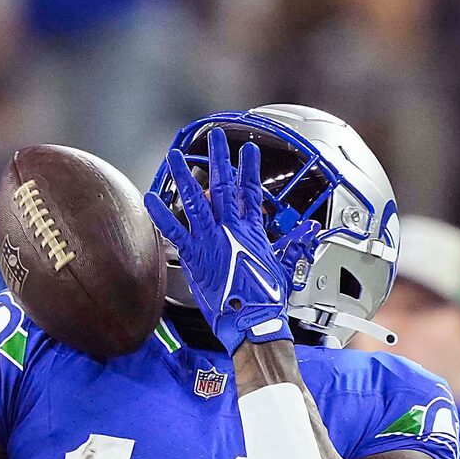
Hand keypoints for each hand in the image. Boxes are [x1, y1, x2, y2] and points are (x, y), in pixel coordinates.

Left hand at [145, 127, 297, 352]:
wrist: (253, 320)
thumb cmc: (267, 299)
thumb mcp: (284, 265)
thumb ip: (293, 243)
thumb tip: (308, 231)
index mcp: (252, 230)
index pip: (250, 191)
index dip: (248, 168)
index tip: (246, 150)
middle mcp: (230, 229)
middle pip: (222, 186)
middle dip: (219, 159)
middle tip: (215, 138)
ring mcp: (211, 239)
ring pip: (195, 200)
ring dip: (185, 176)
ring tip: (176, 156)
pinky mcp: (194, 255)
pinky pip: (174, 229)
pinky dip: (161, 213)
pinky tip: (151, 198)